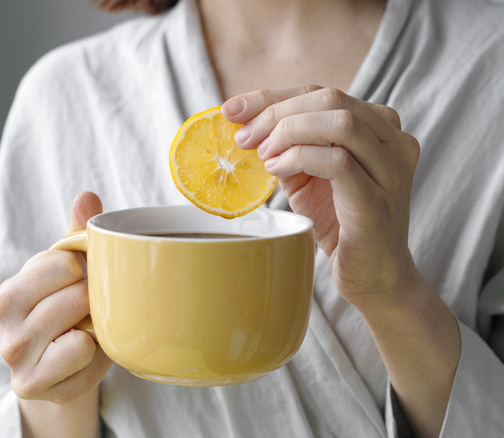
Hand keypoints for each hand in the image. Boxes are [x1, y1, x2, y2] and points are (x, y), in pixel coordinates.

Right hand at [0, 192, 111, 403]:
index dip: (82, 269)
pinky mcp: (31, 385)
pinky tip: (85, 354)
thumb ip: (76, 236)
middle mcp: (4, 326)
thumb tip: (86, 196)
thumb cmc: (65, 316)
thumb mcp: (69, 275)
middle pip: (71, 294)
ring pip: (75, 326)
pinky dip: (94, 355)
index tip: (82, 279)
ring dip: (93, 326)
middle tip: (89, 309)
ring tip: (87, 329)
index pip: (58, 263)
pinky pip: (80, 355)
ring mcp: (15, 359)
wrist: (61, 373)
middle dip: (90, 299)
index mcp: (7, 293)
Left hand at [222, 85, 420, 305]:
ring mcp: (391, 168)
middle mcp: (393, 140)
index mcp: (378, 127)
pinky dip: (299, 158)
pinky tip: (277, 171)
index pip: (321, 94)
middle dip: (276, 113)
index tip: (232, 110)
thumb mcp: (309, 177)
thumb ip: (288, 148)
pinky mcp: (377, 198)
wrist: (374, 276)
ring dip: (288, 132)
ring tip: (262, 155)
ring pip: (339, 122)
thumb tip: (243, 125)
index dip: (272, 97)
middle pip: (330, 99)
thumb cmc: (341, 224)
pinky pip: (336, 161)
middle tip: (243, 137)